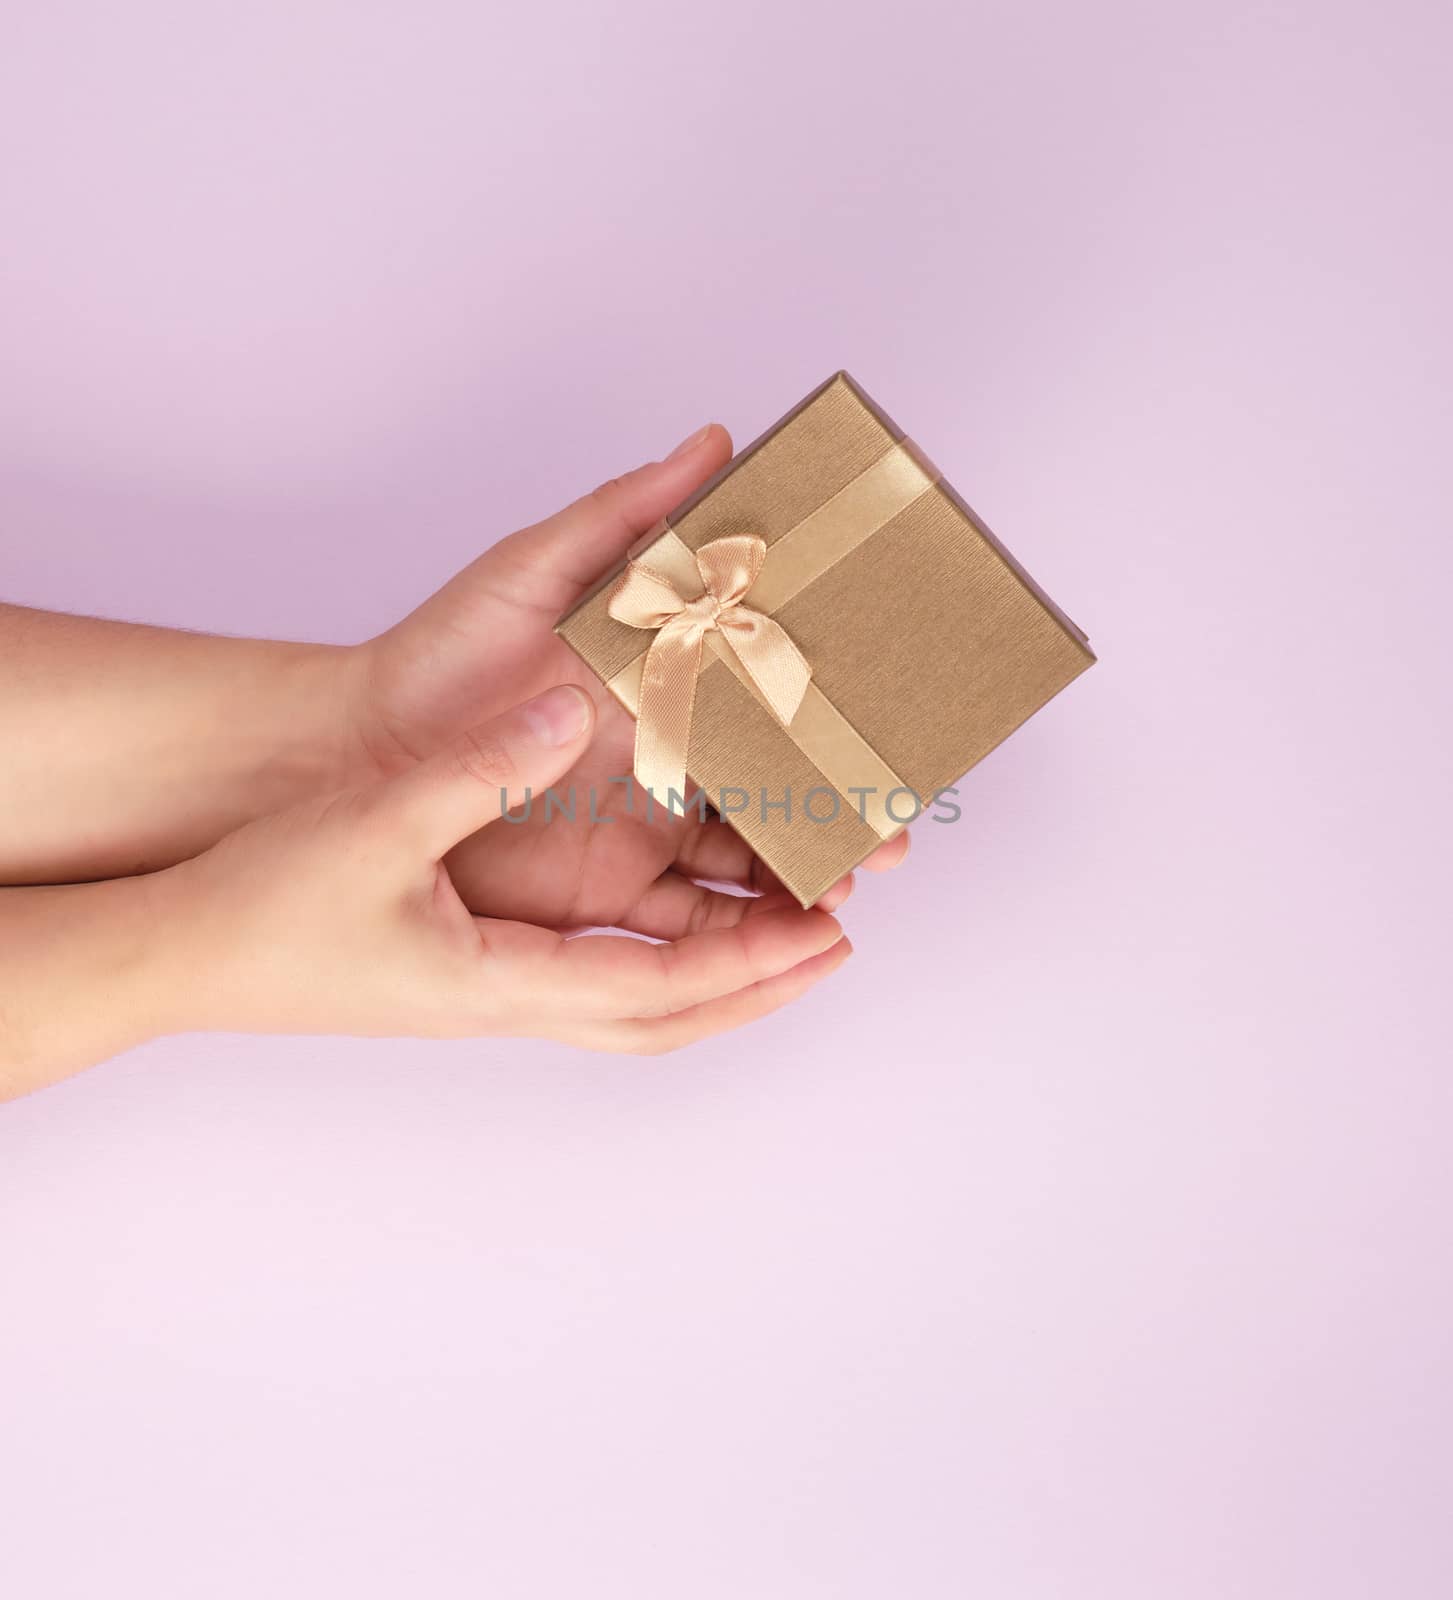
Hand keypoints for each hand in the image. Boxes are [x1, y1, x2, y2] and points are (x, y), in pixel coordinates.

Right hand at [151, 685, 850, 1055]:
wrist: (186, 953)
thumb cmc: (265, 905)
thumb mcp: (375, 825)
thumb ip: (479, 768)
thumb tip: (569, 719)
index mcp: (499, 981)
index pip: (660, 988)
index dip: (752, 964)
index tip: (828, 935)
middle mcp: (509, 999)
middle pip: (667, 1016)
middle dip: (760, 983)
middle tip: (838, 938)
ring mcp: (492, 990)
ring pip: (636, 1004)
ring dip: (717, 976)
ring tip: (780, 932)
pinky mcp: (473, 968)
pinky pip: (596, 977)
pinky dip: (659, 961)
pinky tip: (670, 921)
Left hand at [349, 424, 908, 935]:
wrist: (364, 753)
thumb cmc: (443, 654)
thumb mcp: (534, 568)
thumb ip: (624, 514)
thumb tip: (713, 442)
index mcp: (670, 686)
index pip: (774, 707)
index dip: (832, 726)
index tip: (889, 739)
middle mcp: (670, 761)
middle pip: (779, 793)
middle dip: (840, 817)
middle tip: (887, 836)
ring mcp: (643, 829)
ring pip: (748, 861)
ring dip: (804, 876)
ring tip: (849, 885)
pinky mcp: (607, 889)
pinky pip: (690, 918)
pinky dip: (743, 927)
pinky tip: (785, 928)